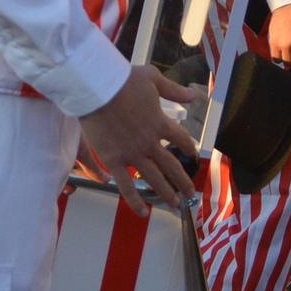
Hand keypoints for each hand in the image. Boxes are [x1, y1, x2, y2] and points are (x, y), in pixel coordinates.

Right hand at [77, 66, 198, 216]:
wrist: (96, 88)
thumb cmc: (122, 80)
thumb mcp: (152, 78)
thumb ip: (173, 90)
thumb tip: (194, 95)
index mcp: (160, 123)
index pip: (181, 139)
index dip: (188, 146)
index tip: (192, 153)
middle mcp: (149, 142)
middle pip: (171, 165)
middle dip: (183, 180)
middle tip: (191, 192)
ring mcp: (132, 154)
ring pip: (153, 179)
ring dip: (166, 193)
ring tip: (176, 204)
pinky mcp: (113, 160)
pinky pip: (126, 185)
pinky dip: (134, 200)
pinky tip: (142, 212)